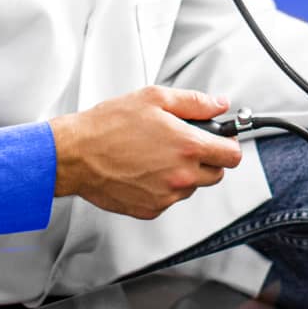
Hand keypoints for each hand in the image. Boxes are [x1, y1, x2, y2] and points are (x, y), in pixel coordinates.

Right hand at [49, 87, 240, 219]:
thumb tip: (220, 104)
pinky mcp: (150, 209)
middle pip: (216, 174)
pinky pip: (169, 199)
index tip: (220, 141)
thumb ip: (195, 102)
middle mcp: (181, 175)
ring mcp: (166, 196)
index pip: (232, 156)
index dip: (229, 145)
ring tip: (157, 155)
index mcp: (188, 146)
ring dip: (184, 174)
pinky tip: (144, 170)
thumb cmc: (109, 125)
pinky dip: (163, 187)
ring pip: (192, 187)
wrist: (75, 154)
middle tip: (185, 145)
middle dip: (207, 159)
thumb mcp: (155, 98)